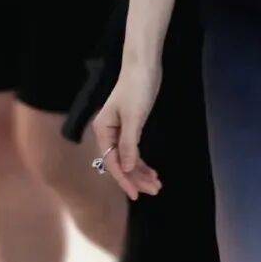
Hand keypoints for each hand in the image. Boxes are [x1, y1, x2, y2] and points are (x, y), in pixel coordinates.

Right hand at [93, 63, 162, 201]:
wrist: (143, 66)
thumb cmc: (137, 89)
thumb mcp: (134, 118)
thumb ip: (129, 144)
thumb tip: (125, 168)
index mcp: (103, 131)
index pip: (112, 162)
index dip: (124, 180)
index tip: (136, 195)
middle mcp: (107, 133)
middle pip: (120, 163)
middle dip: (136, 178)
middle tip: (155, 190)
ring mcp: (119, 131)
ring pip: (128, 158)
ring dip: (141, 172)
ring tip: (157, 184)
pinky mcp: (130, 127)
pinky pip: (133, 150)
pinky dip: (142, 161)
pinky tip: (152, 171)